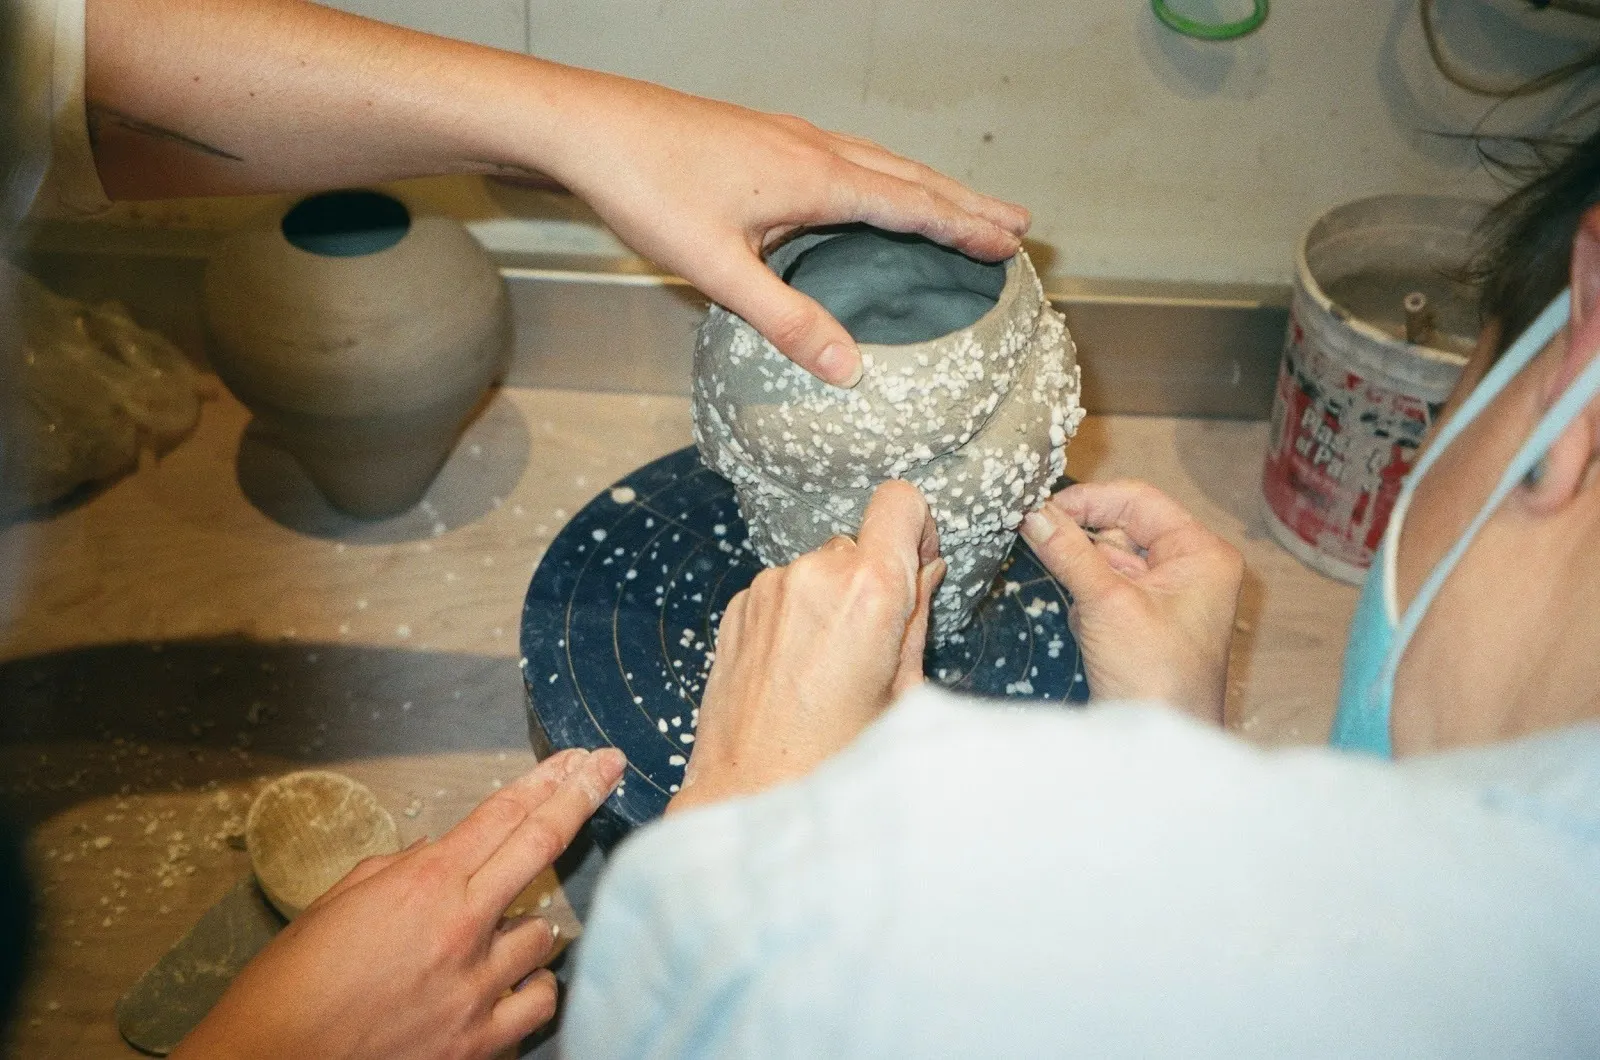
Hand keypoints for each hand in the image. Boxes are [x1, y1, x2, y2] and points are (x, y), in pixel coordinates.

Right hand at [173, 748, 624, 1059]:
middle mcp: (460, 929)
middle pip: (543, 844)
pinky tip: (510, 986)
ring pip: (545, 934)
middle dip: (582, 796)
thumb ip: (397, 873)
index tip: (581, 760)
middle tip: (607, 770)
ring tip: (490, 940)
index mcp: (421, 885)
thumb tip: (438, 852)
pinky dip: (530, 989)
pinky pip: (540, 1000)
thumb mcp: (334, 908)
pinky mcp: (481, 1042)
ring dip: (527, 928)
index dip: (549, 779)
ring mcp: (477, 988)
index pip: (503, 814)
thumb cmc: (286, 992)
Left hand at [543, 71, 1029, 385]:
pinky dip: (880, 175)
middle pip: (908, 176)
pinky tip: (867, 187)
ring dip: (926, 185)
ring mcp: (786, 136)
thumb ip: (783, 318)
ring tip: (961, 204)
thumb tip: (847, 369)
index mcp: (813, 178)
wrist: (586, 125)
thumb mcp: (715, 267)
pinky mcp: (760, 137)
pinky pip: (845, 155)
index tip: (1010, 243)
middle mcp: (811, 148)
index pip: (910, 206)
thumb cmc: (646, 187)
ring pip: (878, 161)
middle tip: (1016, 222)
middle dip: (964, 202)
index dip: (962, 226)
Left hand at [669, 480, 943, 811]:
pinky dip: (795, 615)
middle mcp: (814, 573)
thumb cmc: (836, 757)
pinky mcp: (737, 607)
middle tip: (872, 642)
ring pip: (817, 569)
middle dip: (872, 578)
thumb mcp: (902, 692)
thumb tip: (926, 571)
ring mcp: (769, 588)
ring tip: (828, 666)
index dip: (916, 526)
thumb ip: (915, 619)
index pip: (900, 501)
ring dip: (829, 598)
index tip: (916, 564)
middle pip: (859, 542)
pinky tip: (795, 669)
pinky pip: (781, 591)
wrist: (751, 793)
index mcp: (869, 590)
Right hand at [1020, 481, 1242, 723]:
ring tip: (1083, 604)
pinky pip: (1105, 587)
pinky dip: (1086, 600)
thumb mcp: (1106, 604)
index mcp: (1200, 552)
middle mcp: (1188, 566)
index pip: (1139, 501)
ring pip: (1108, 558)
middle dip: (1083, 542)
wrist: (1160, 741)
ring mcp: (1165, 593)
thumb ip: (1068, 553)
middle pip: (1122, 527)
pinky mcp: (1142, 618)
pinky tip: (1089, 627)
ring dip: (1083, 575)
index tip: (1042, 509)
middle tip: (1038, 540)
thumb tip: (1032, 513)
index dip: (1089, 500)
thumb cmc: (1154, 675)